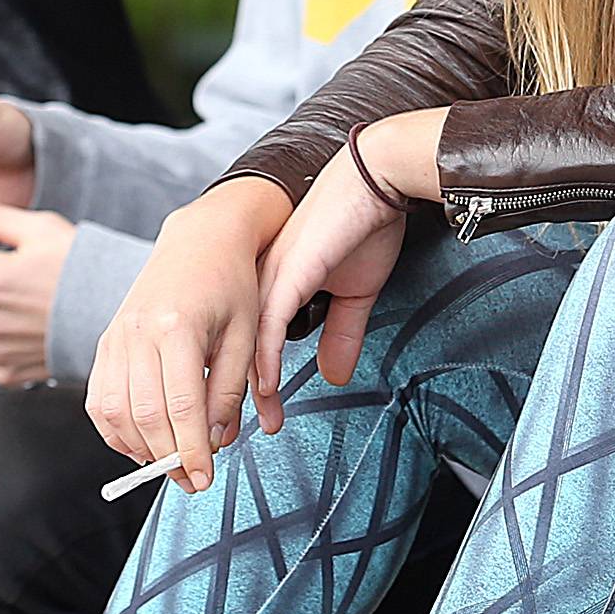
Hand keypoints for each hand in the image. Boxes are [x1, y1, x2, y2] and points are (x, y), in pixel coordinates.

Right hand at [86, 177, 290, 491]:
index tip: (204, 479)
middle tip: (191, 480)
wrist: (200, 241)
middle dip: (167, 458)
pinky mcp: (105, 341)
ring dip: (139, 450)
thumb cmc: (230, 285)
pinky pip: (99, 399)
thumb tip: (215, 441)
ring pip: (114, 412)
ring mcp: (115, 336)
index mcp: (177, 326)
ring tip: (168, 465)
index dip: (191, 451)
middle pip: (144, 416)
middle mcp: (137, 332)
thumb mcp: (247, 334)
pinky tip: (140, 444)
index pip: (180, 407)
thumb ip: (229, 390)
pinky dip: (115, 431)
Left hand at [250, 138, 414, 408]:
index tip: (253, 417)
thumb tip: (335, 375)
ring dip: (247, 389)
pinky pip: (268, 326)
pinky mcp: (288, 273)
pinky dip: (264, 361)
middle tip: (245, 433)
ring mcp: (270, 276)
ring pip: (244, 343)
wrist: (379, 180)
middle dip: (236, 397)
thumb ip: (342, 333)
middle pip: (235, 348)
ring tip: (254, 423)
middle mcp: (260, 280)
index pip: (246, 342)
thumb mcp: (355, 292)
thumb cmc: (367, 224)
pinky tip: (265, 389)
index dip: (247, 382)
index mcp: (269, 281)